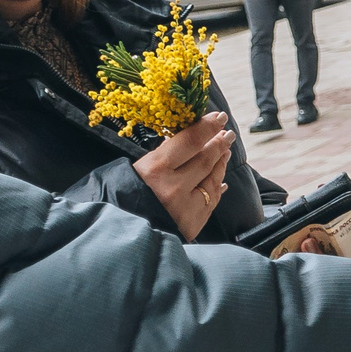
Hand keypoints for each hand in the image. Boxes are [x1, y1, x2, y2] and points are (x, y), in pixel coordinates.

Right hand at [132, 112, 232, 240]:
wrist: (122, 233)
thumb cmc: (125, 196)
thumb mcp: (140, 168)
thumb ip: (165, 154)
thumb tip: (191, 140)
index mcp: (156, 170)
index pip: (190, 141)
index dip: (208, 126)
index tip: (219, 117)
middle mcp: (174, 188)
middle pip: (205, 159)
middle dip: (219, 144)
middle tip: (228, 134)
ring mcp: (186, 208)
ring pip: (212, 180)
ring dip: (221, 164)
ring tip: (225, 152)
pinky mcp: (193, 224)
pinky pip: (212, 201)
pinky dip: (217, 188)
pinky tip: (221, 179)